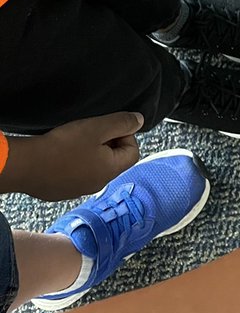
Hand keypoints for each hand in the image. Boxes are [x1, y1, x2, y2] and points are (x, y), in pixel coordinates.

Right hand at [2, 112, 142, 200]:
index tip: (108, 126)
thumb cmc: (63, 146)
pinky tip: (61, 154)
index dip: (125, 134)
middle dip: (107, 142)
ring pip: (94, 167)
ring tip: (74, 141)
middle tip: (90, 131)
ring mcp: (79, 190)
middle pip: (114, 160)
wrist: (26, 166)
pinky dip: (74, 163)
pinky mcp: (61, 191)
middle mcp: (98, 184)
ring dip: (90, 152)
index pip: (133, 152)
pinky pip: (76, 174)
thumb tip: (139, 121)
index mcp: (111, 170)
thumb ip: (122, 122)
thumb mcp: (97, 127)